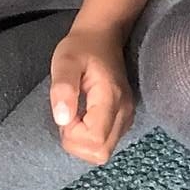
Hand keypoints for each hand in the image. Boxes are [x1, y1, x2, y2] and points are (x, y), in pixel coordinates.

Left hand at [50, 23, 135, 166]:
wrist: (103, 36)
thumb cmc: (81, 48)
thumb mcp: (65, 61)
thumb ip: (63, 89)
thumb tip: (62, 120)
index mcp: (111, 97)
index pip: (95, 139)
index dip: (73, 134)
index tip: (65, 111)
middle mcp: (125, 111)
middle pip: (101, 152)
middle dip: (76, 142)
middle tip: (68, 115)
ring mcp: (127, 116)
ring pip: (103, 152)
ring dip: (82, 142)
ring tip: (75, 115)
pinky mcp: (124, 119)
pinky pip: (106, 143)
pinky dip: (90, 138)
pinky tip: (83, 118)